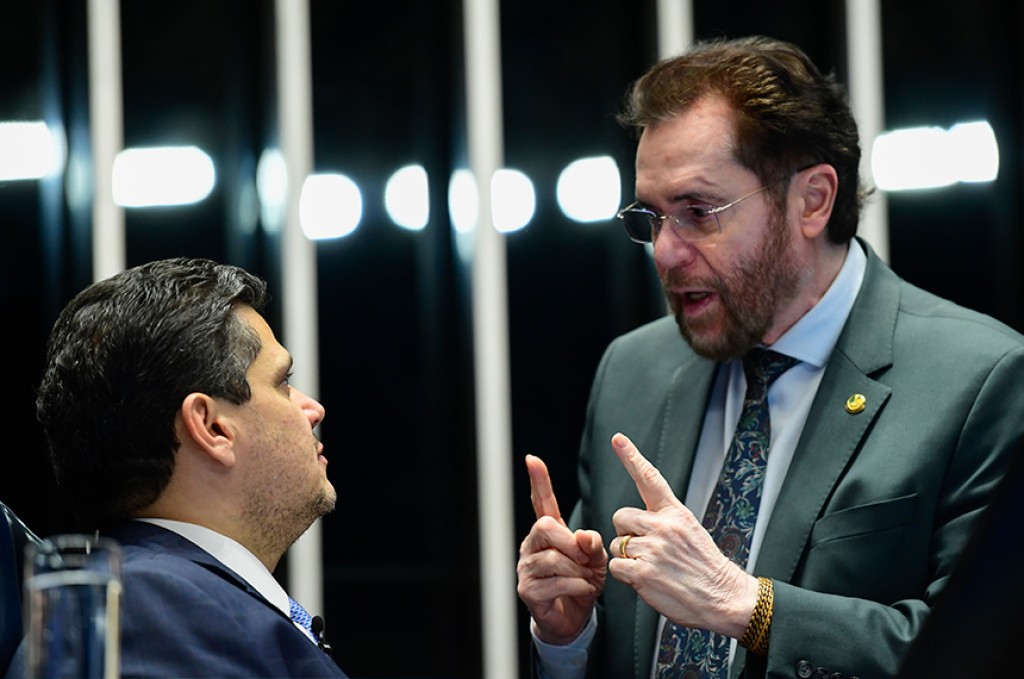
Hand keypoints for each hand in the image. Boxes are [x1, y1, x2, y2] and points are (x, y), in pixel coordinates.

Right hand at [517, 454, 606, 644]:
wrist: (573, 617)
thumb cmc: (582, 582)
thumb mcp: (595, 559)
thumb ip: (592, 544)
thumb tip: (584, 537)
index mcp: (549, 533)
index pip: (541, 502)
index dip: (538, 481)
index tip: (533, 459)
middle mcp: (532, 545)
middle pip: (546, 527)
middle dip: (571, 542)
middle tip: (586, 558)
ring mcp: (527, 567)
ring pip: (554, 558)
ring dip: (578, 570)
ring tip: (586, 578)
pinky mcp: (528, 589)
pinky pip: (556, 582)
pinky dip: (577, 586)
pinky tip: (583, 590)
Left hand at [607, 433, 757, 637]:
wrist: (724, 597)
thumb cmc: (705, 566)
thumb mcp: (691, 531)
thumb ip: (665, 520)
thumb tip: (637, 520)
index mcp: (676, 514)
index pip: (650, 479)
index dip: (631, 457)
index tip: (618, 438)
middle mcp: (663, 527)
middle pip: (620, 516)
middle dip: (626, 532)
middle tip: (647, 549)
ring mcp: (653, 550)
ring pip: (617, 544)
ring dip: (628, 558)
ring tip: (654, 568)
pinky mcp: (644, 573)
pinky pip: (616, 567)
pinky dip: (626, 575)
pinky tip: (647, 580)